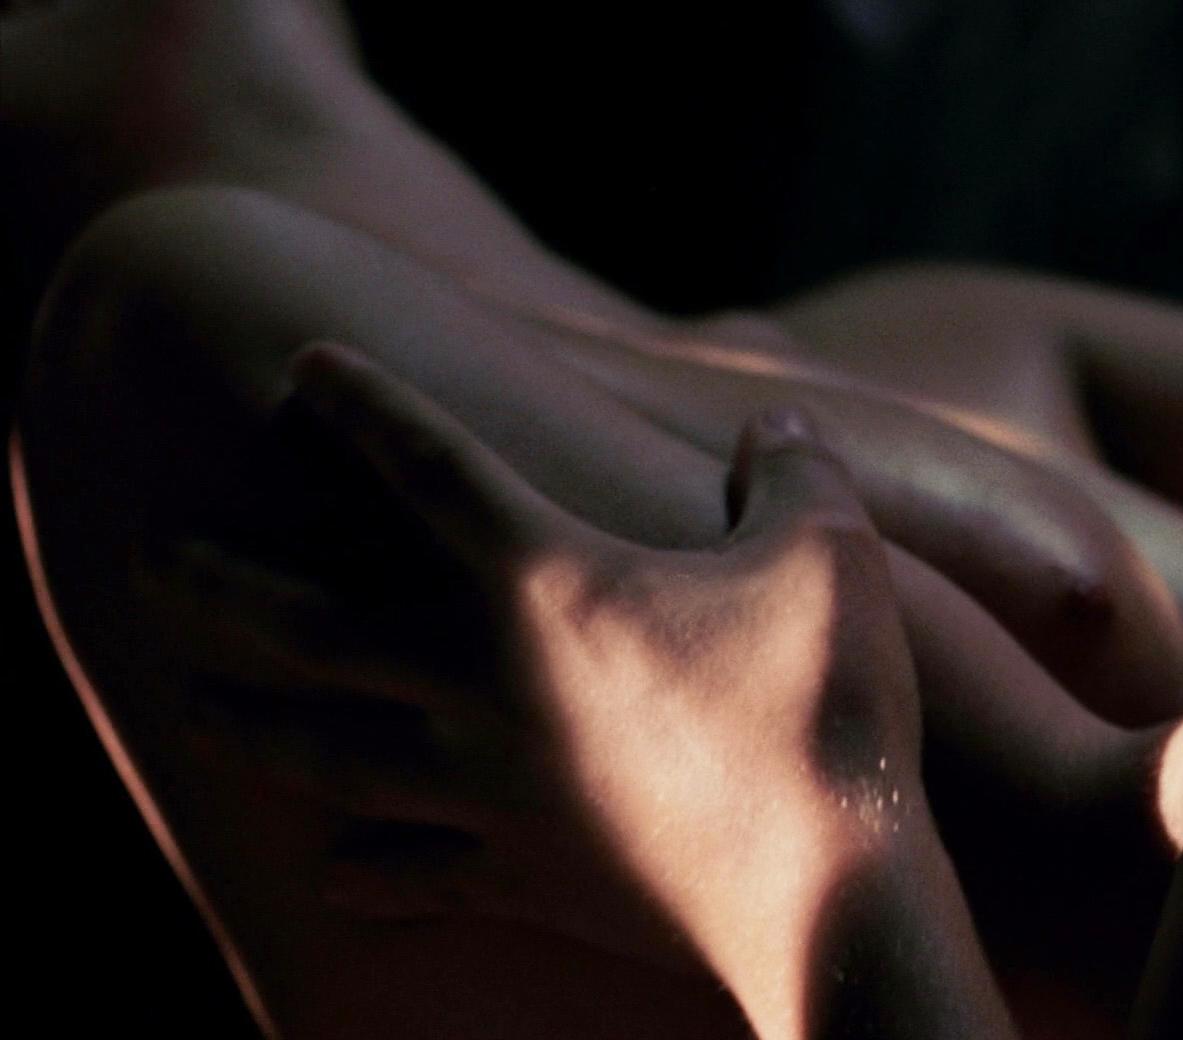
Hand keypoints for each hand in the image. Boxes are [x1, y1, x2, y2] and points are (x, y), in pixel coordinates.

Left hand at [154, 342, 928, 981]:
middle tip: (151, 562)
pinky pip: (404, 872)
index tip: (304, 364)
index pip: (427, 464)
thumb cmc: (826, 706)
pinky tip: (331, 871)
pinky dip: (359, 869)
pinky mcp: (517, 877)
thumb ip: (795, 474)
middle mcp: (482, 680)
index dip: (362, 404)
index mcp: (546, 580)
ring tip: (191, 708)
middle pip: (310, 628)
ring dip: (246, 725)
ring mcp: (484, 789)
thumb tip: (777, 433)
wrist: (823, 892)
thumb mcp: (829, 556)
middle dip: (219, 587)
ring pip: (322, 754)